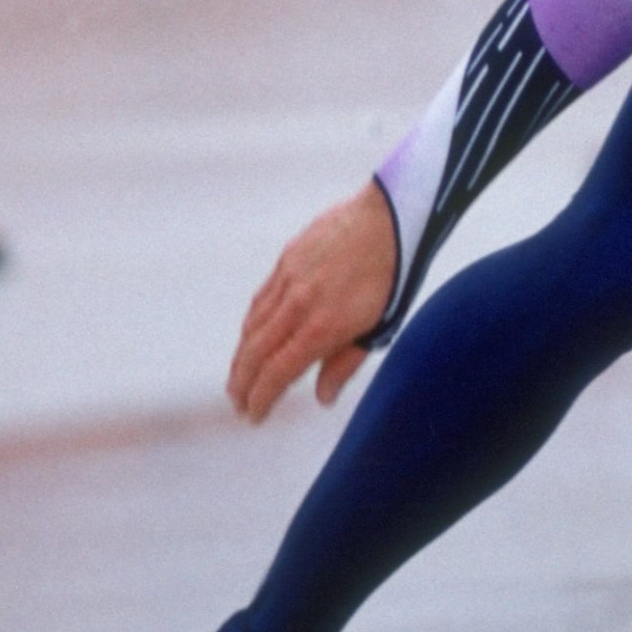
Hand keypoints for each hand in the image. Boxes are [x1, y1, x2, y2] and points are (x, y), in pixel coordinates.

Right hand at [227, 181, 397, 422]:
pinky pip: (260, 301)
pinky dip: (250, 325)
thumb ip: (345, 363)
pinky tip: (251, 336)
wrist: (388, 216)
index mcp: (322, 327)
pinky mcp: (286, 261)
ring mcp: (288, 281)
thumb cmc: (392, 275)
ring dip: (241, 356)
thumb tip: (322, 397)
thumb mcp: (379, 328)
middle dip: (242, 384)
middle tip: (238, 404)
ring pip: (252, 326)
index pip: (278, 372)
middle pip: (256, 353)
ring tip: (239, 377)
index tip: (253, 415)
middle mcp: (298, 305)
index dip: (261, 398)